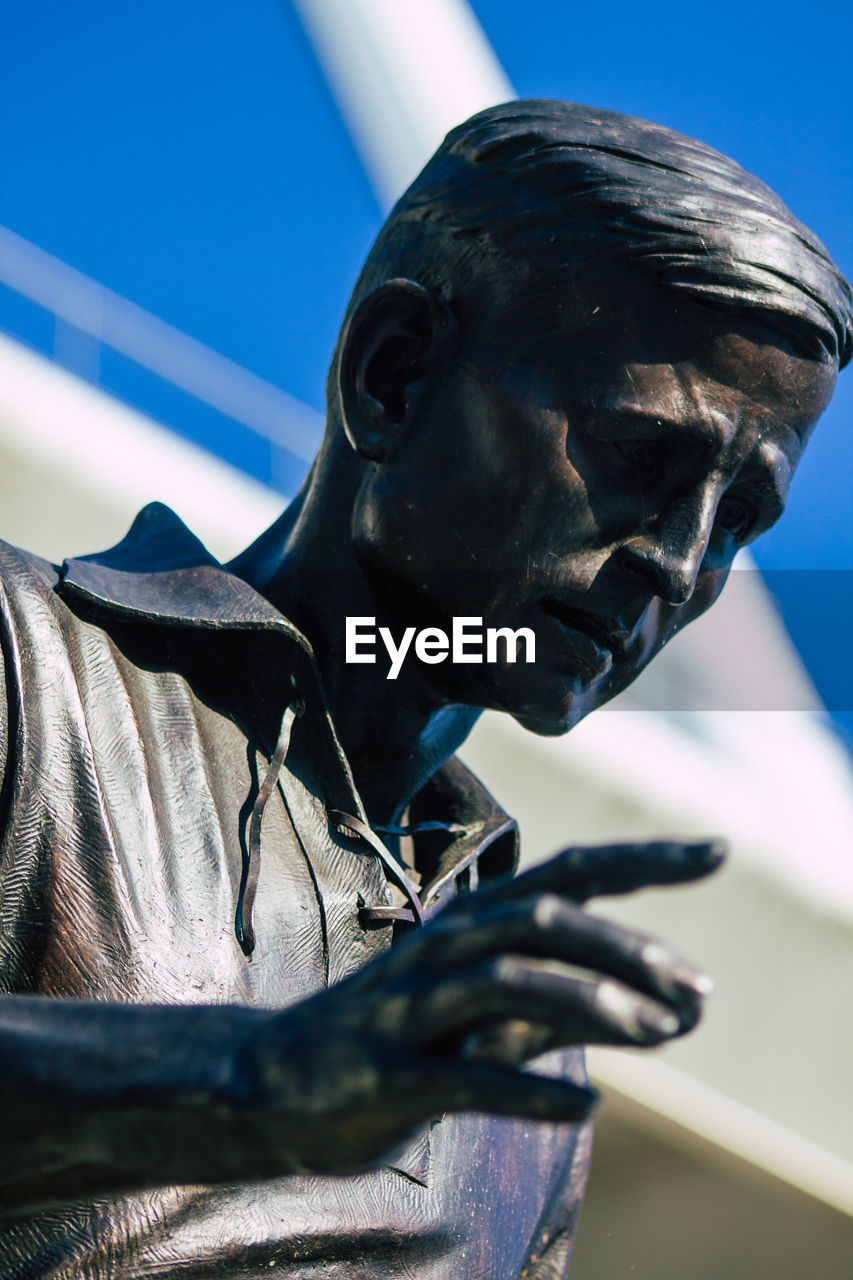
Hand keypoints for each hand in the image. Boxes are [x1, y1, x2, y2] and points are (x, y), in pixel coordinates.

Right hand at [236, 839, 723, 1175]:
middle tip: (695, 986)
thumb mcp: (494, 1016)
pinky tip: (587, 1106)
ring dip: (591, 1001)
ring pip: (507, 981)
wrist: (274, 1083)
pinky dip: (529, 1088)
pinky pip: (465, 1076)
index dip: (644, 858)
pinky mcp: (387, 1072)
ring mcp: (412, 1007)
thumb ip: (576, 1009)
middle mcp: (445, 948)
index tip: (718, 851)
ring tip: (658, 1033)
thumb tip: (675, 1013)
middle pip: (544, 919)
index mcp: (473, 925)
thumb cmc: (403, 1039)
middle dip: (626, 944)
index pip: (569, 872)